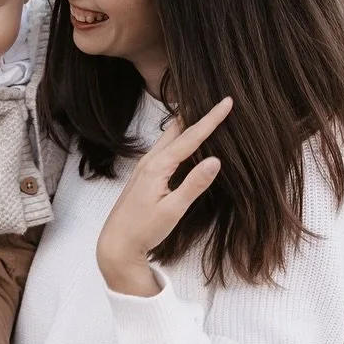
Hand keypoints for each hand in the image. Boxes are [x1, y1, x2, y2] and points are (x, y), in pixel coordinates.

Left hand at [97, 97, 232, 296]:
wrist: (116, 244)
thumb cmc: (143, 230)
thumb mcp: (173, 210)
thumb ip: (194, 184)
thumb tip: (216, 160)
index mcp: (158, 166)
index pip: (191, 136)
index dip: (211, 118)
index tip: (227, 101)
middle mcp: (149, 161)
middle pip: (178, 129)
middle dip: (198, 113)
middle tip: (217, 99)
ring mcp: (144, 167)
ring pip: (170, 137)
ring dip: (188, 125)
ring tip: (204, 112)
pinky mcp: (143, 175)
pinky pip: (164, 149)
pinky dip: (179, 139)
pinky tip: (186, 141)